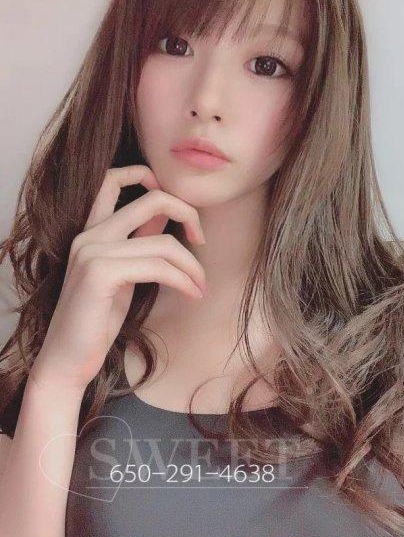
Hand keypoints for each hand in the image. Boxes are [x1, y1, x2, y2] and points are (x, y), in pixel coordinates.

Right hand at [30, 165, 205, 392]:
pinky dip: (183, 280)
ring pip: (164, 242)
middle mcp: (89, 235)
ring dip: (192, 265)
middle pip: (152, 199)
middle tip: (202, 241)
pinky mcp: (100, 273)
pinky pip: (159, 267)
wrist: (68, 361)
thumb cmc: (96, 321)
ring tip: (200, 285)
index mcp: (91, 231)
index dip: (147, 175)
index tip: (179, 206)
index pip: (112, 179)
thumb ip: (138, 244)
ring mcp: (92, 252)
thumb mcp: (122, 275)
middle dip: (188, 214)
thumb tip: (167, 217)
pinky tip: (192, 294)